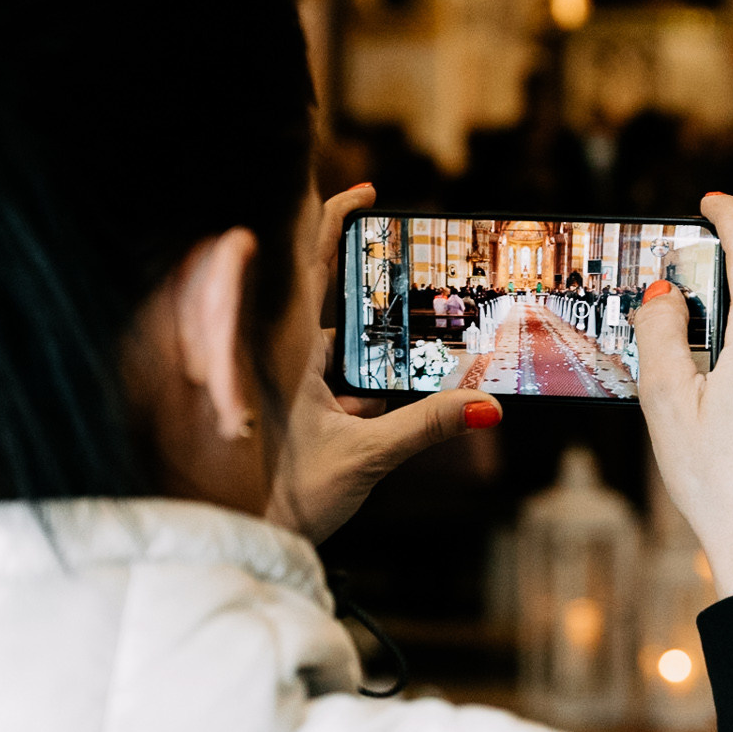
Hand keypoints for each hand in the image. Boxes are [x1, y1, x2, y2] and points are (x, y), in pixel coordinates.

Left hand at [267, 183, 501, 543]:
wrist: (244, 542)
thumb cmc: (285, 497)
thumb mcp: (365, 456)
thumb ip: (427, 426)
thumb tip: (488, 405)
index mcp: (287, 351)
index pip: (309, 266)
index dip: (332, 220)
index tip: (365, 189)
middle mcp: (283, 359)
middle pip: (328, 296)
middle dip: (369, 276)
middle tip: (410, 255)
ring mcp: (288, 387)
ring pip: (337, 343)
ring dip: (374, 335)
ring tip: (421, 323)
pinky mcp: (298, 417)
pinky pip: (337, 382)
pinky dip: (367, 380)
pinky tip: (401, 391)